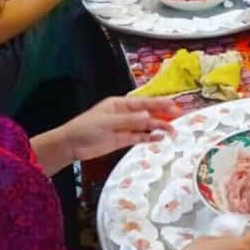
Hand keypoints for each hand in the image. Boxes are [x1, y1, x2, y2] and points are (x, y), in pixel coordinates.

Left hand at [57, 96, 181, 162]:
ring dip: (158, 128)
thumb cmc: (86, 128)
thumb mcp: (107, 122)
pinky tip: (160, 138)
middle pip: (147, 114)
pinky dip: (149, 138)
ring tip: (173, 132)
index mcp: (119, 104)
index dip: (159, 104)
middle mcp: (124, 114)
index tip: (173, 104)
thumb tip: (148, 116)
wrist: (71, 145)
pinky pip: (139, 137)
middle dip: (163, 115)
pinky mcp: (122, 140)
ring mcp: (124, 127)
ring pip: (145, 126)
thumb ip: (129, 120)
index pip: (143, 103)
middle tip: (179, 117)